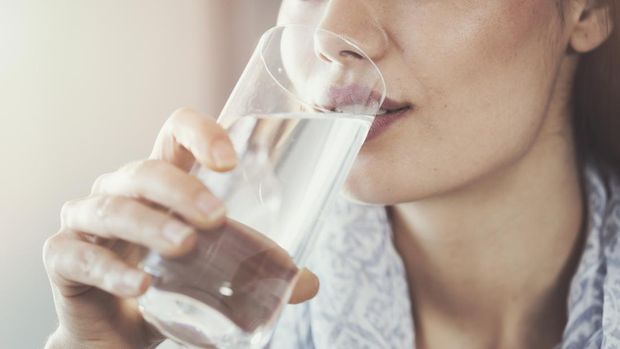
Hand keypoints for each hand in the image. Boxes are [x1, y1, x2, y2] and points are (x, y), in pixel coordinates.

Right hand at [42, 108, 318, 348]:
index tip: (230, 161)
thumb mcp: (214, 270)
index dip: (200, 133)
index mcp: (161, 184)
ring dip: (151, 225)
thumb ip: (255, 269)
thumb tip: (307, 284)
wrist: (121, 334)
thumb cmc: (170, 285)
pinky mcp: (63, 258)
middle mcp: (120, 191)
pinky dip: (111, 269)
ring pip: (114, 208)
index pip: (174, 134)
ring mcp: (87, 221)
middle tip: (216, 218)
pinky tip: (142, 286)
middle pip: (145, 170)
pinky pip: (79, 255)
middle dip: (181, 189)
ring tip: (185, 246)